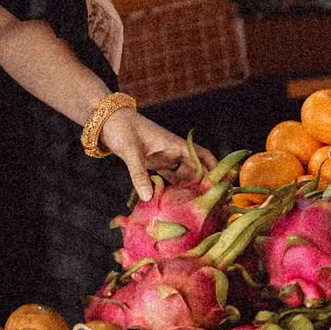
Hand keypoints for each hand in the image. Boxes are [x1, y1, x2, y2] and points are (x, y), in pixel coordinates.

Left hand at [101, 109, 215, 202]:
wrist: (106, 120)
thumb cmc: (122, 128)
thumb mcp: (130, 151)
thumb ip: (139, 174)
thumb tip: (148, 197)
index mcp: (174, 144)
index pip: (202, 156)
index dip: (215, 168)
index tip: (224, 184)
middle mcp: (172, 151)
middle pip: (195, 170)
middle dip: (202, 185)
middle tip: (209, 206)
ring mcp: (163, 157)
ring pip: (182, 175)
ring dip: (187, 189)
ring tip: (194, 209)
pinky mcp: (152, 163)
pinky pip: (168, 177)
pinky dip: (172, 188)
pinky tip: (173, 202)